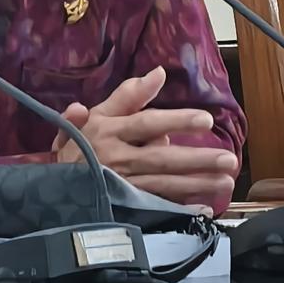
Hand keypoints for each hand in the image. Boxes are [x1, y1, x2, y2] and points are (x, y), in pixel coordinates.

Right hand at [51, 66, 237, 206]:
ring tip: (225, 181)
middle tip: (228, 159)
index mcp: (110, 131)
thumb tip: (157, 73)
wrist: (54, 185)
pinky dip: (180, 209)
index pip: (147, 123)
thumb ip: (128, 95)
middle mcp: (117, 158)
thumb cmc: (81, 144)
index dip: (175, 120)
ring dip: (196, 184)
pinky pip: (156, 207)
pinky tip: (204, 208)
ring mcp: (122, 185)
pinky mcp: (125, 205)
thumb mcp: (97, 115)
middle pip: (161, 158)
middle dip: (196, 160)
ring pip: (163, 185)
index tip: (206, 119)